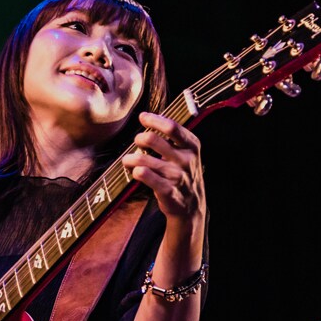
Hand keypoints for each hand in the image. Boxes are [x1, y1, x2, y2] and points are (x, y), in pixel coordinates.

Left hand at [123, 112, 205, 228]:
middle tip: (137, 143)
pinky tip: (134, 172)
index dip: (154, 120)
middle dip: (139, 139)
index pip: (171, 127)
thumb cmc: (182, 172)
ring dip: (130, 158)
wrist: (192, 205)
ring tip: (128, 161)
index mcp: (192, 146)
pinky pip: (145, 176)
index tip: (142, 117)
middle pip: (152, 140)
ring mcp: (178, 177)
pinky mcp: (168, 192)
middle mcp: (186, 160)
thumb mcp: (185, 152)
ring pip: (142, 160)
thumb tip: (145, 115)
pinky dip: (135, 172)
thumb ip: (171, 135)